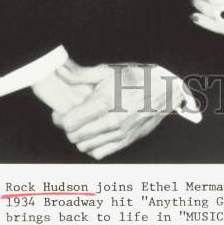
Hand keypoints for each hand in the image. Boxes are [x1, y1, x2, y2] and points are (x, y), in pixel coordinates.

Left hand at [51, 61, 182, 159]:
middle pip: (74, 137)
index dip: (60, 117)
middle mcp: (112, 121)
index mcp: (105, 102)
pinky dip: (93, 146)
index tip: (61, 111)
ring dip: (80, 137)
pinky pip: (100, 153)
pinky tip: (95, 133)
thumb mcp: (108, 71)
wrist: (164, 89)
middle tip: (72, 115)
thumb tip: (59, 71)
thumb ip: (80, 75)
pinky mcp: (126, 141)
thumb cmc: (136, 77)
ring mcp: (120, 134)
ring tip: (84, 124)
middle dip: (69, 127)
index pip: (69, 123)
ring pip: (85, 147)